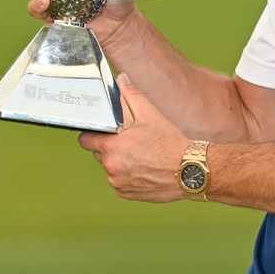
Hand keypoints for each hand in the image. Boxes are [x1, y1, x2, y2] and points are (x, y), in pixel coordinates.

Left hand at [78, 75, 188, 202]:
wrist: (189, 170)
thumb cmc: (169, 142)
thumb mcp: (150, 115)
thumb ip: (131, 95)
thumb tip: (121, 80)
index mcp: (111, 146)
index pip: (86, 140)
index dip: (94, 135)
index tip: (104, 133)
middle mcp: (110, 166)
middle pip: (100, 154)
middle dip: (111, 148)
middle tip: (131, 143)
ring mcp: (117, 182)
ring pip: (111, 169)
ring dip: (120, 163)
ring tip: (142, 157)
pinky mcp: (126, 194)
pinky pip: (120, 183)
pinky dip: (129, 177)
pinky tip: (145, 170)